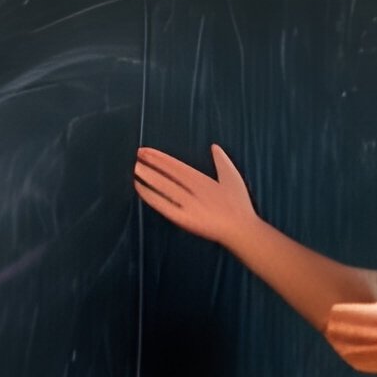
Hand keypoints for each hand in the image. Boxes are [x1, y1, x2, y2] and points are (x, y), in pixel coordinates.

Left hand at [133, 144, 257, 249]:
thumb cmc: (239, 205)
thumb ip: (221, 161)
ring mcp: (187, 205)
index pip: (176, 165)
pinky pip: (163, 205)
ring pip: (164, 187)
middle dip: (152, 163)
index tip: (146, 151)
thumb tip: (214, 146)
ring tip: (135, 168)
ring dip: (149, 177)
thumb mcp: (232, 177)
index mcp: (203, 180)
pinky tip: (140, 189)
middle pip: (168, 174)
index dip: (160, 157)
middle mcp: (193, 190)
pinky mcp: (184, 219)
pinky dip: (151, 197)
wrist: (241, 230)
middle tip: (137, 154)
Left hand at [324, 298, 376, 374]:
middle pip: (354, 334)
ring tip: (332, 339)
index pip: (358, 315)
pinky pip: (369, 366)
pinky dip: (355, 360)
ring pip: (358, 352)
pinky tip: (348, 354)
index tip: (330, 309)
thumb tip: (362, 307)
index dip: (341, 313)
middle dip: (338, 328)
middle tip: (325, 323)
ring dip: (342, 345)